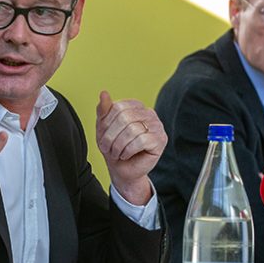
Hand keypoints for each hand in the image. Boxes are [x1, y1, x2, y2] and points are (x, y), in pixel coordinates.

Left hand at [96, 90, 166, 204]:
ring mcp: (157, 125)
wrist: (122, 169)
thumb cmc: (113, 147)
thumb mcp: (103, 128)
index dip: (106, 123)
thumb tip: (104, 93)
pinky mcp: (160, 140)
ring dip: (118, 145)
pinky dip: (128, 150)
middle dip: (111, 136)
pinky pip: (141, 141)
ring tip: (117, 152)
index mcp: (135, 106)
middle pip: (124, 117)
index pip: (117, 107)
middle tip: (107, 147)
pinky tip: (126, 155)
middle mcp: (148, 112)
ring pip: (132, 129)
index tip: (102, 136)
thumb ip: (103, 110)